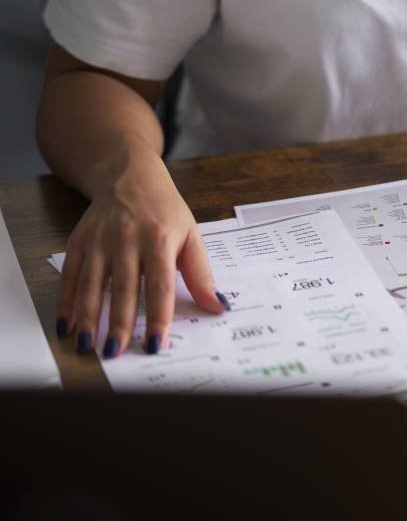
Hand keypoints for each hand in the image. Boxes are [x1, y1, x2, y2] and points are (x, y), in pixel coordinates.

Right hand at [56, 154, 226, 357]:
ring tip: (87, 346)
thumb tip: (218, 306)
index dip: (158, 316)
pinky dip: (65, 301)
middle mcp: (128, 239)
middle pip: (123, 287)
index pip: (160, 285)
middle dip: (118, 322)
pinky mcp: (79, 241)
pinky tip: (65, 326)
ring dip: (88, 317)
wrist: (130, 176)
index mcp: (160, 239)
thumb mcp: (191, 235)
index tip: (155, 344)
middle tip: (116, 353)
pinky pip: (70, 275)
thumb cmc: (165, 211)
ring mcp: (100, 240)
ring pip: (91, 284)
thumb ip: (202, 274)